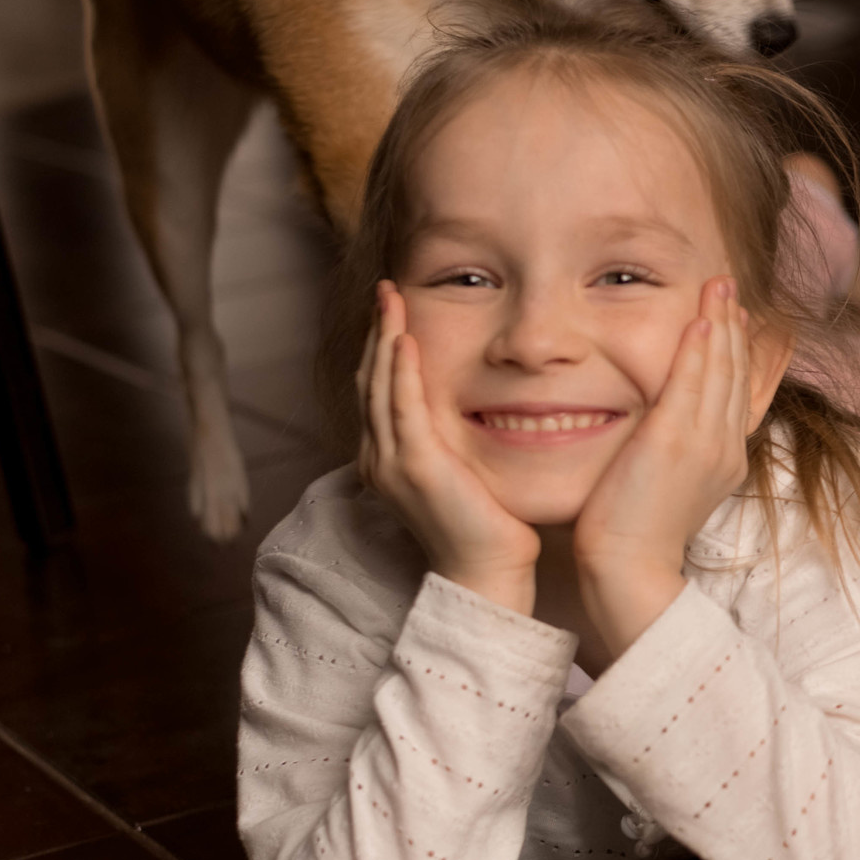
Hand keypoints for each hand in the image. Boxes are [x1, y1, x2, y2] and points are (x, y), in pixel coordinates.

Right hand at [356, 281, 539, 612]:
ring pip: (379, 386)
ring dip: (384, 337)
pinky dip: (401, 371)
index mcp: (390, 458)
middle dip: (377, 330)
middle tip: (384, 288)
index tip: (393, 308)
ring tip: (389, 298)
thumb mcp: (466, 472)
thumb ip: (457, 440)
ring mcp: (392, 462)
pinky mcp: (416, 466)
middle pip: (370, 379)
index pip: (380, 389)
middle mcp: (380, 457)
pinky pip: (402, 407)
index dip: (383, 346)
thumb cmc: (488, 526)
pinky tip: (405, 340)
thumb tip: (474, 409)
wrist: (488, 571)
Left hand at [573, 277, 755, 655]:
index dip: (740, 351)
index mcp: (726, 459)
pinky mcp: (676, 441)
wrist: (629, 567)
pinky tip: (700, 321)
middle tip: (730, 288)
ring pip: (720, 371)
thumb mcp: (667, 488)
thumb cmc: (634, 535)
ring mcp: (705, 443)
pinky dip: (700, 349)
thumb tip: (663, 432)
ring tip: (720, 288)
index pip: (739, 392)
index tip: (737, 319)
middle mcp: (725, 447)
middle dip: (735, 327)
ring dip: (721, 324)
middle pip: (736, 374)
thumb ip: (675, 454)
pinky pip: (693, 383)